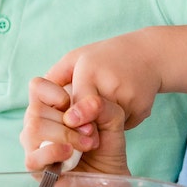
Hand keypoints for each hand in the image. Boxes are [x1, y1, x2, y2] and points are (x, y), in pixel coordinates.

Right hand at [21, 78, 129, 174]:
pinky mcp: (35, 167)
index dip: (56, 93)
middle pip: (36, 109)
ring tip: (85, 145)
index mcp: (49, 106)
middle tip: (89, 132)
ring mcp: (33, 145)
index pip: (36, 86)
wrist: (111, 174)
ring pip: (34, 129)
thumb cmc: (107, 144)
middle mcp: (36, 123)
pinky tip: (70, 154)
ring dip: (65, 136)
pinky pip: (33, 157)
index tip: (76, 107)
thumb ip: (98, 104)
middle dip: (69, 121)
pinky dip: (54, 152)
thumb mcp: (112, 116)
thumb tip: (73, 113)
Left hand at [46, 35, 161, 132]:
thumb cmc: (106, 56)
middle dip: (85, 124)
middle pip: (92, 116)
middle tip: (82, 133)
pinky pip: (124, 125)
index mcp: (90, 71)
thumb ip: (57, 76)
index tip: (69, 123)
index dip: (72, 116)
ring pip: (108, 123)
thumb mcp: (78, 58)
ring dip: (102, 124)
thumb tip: (36, 96)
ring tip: (103, 111)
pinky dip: (120, 121)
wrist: (150, 54)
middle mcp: (110, 84)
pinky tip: (121, 107)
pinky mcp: (142, 108)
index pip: (77, 101)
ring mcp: (128, 97)